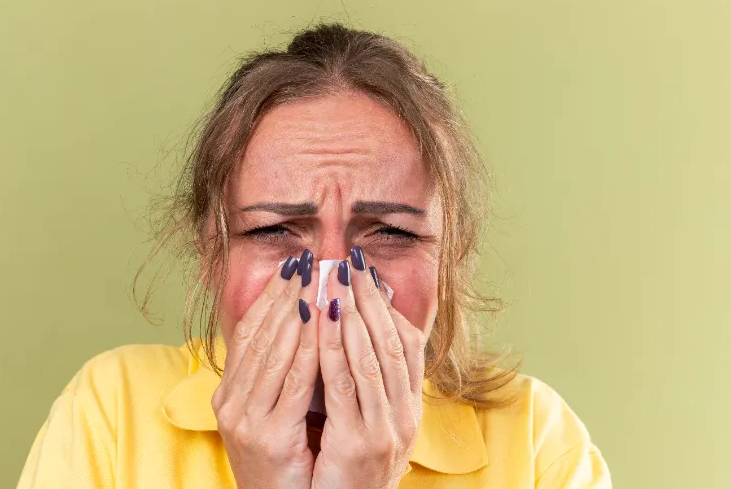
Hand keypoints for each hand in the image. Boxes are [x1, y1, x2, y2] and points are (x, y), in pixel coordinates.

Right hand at [211, 251, 319, 488]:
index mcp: (229, 395)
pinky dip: (307, 348)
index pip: (248, 333)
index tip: (290, 267)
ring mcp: (246, 420)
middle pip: (259, 335)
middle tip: (305, 261)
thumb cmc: (283, 464)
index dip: (268, 297)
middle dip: (284, 294)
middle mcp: (231, 403)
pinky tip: (321, 322)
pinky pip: (292, 382)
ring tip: (315, 279)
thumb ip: (280, 376)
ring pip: (274, 351)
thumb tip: (300, 328)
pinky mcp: (269, 436)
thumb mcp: (272, 415)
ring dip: (296, 310)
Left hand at [312, 248, 425, 488]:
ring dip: (353, 313)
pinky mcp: (360, 442)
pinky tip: (321, 319)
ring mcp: (385, 429)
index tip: (368, 274)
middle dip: (370, 299)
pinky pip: (346, 384)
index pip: (409, 345)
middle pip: (392, 342)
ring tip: (338, 278)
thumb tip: (352, 337)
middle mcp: (404, 416)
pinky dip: (334, 346)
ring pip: (372, 357)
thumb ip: (364, 386)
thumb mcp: (366, 426)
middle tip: (352, 262)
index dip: (388, 307)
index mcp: (408, 410)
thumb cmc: (349, 474)